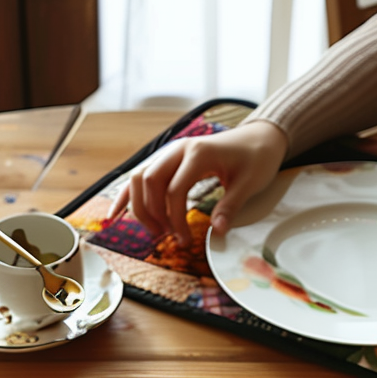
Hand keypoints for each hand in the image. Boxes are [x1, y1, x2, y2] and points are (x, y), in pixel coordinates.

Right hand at [108, 120, 288, 244]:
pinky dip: (128, 195)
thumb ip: (230, 207)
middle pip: (148, 181)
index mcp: (198, 153)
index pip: (174, 190)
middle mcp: (178, 149)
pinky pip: (141, 175)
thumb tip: (217, 232)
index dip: (175, 219)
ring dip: (141, 206)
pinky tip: (117, 213)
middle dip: (152, 213)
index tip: (183, 239)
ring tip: (157, 229)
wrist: (259, 138)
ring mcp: (170, 152)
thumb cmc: (256, 158)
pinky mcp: (168, 159)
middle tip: (167, 235)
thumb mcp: (249, 184)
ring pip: (139, 177)